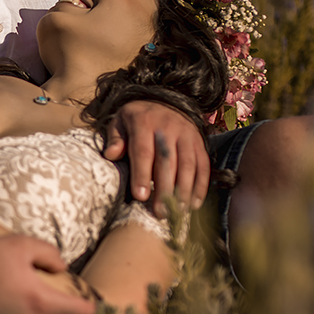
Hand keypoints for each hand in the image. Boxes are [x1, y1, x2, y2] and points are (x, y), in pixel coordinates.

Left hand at [103, 100, 209, 215]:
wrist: (165, 101)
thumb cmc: (137, 119)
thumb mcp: (120, 121)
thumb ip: (115, 138)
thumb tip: (111, 154)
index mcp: (144, 122)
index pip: (143, 151)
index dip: (142, 174)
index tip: (141, 197)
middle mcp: (168, 127)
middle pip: (168, 161)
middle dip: (164, 189)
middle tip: (160, 213)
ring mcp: (187, 135)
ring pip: (188, 165)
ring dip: (184, 191)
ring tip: (177, 212)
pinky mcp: (200, 142)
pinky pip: (203, 165)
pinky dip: (200, 186)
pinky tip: (194, 204)